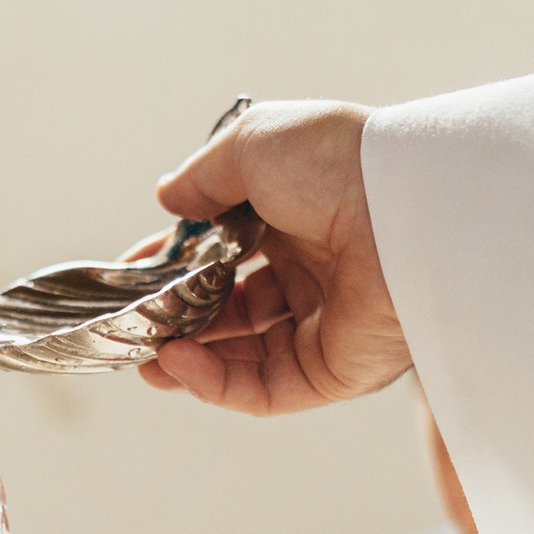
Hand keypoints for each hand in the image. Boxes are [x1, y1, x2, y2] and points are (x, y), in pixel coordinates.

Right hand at [137, 100, 410, 413]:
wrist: (406, 207)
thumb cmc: (337, 163)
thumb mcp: (253, 145)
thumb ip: (203, 176)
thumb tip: (167, 199)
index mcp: (298, 216)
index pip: (224, 250)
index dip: (174, 263)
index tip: (127, 274)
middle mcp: (313, 271)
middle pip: (229, 308)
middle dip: (175, 318)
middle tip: (130, 325)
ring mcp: (324, 324)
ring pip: (241, 356)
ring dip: (187, 357)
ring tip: (143, 355)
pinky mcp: (334, 371)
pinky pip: (264, 388)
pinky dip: (215, 382)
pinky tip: (177, 361)